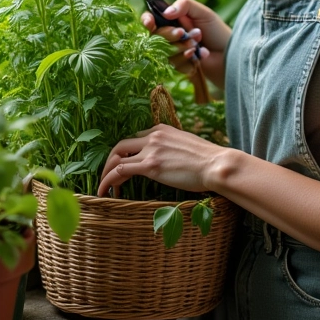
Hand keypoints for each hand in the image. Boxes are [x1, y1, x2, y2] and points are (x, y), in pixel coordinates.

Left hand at [97, 123, 225, 196]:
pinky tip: (106, 190)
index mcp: (162, 129)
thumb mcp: (188, 146)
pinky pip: (121, 170)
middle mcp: (154, 135)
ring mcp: (151, 149)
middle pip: (122, 145)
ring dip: (107, 172)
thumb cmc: (208, 160)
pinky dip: (109, 180)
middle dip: (112, 161)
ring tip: (103, 186)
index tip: (125, 166)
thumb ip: (174, 149)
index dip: (128, 154)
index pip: (136, 139)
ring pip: (117, 157)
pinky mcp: (150, 165)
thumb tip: (172, 161)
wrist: (216, 164)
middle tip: (108, 176)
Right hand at [142, 0, 231, 86]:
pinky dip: (187, 60)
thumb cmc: (218, 31)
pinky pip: (174, 65)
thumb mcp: (203, 12)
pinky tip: (200, 57)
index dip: (147, 20)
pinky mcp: (179, 66)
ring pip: (164, 52)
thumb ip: (184, 5)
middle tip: (185, 33)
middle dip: (171, 35)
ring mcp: (173, 51)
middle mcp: (170, 35)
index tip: (150, 23)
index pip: (152, 18)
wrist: (230, 55)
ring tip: (198, 45)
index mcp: (173, 19)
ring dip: (182, 48)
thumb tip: (165, 12)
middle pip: (156, 36)